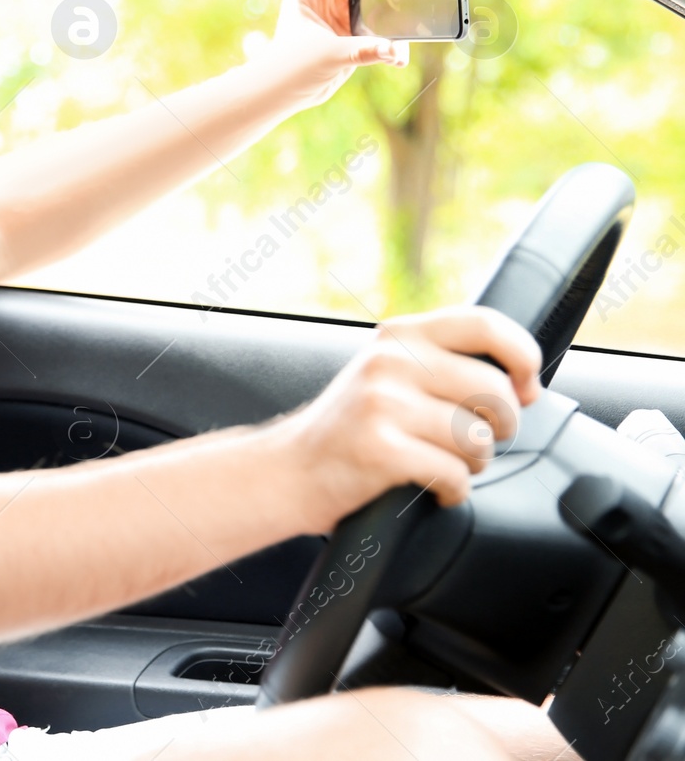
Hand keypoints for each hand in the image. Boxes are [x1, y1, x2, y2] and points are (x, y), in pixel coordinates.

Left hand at [247, 0, 409, 109]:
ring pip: (374, 3)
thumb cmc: (291, 66)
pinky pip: (377, 27)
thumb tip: (395, 51)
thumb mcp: (328, 54)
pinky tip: (398, 56)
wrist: (284, 92)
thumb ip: (364, 50)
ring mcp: (340, 10)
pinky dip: (388, 40)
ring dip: (391, 17)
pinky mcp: (351, 30)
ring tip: (404, 30)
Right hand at [271, 305, 543, 533]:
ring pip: (479, 437)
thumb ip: (442, 363)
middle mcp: (390, 360)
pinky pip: (454, 474)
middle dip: (503, 427)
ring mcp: (382, 402)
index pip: (485, 324)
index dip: (523, 356)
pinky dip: (452, 491)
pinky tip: (432, 488)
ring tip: (446, 464)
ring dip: (474, 463)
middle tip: (479, 441)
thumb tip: (523, 381)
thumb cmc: (350, 428)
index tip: (527, 388)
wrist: (288, 470)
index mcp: (399, 334)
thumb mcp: (388, 374)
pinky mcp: (379, 448)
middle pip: (495, 389)